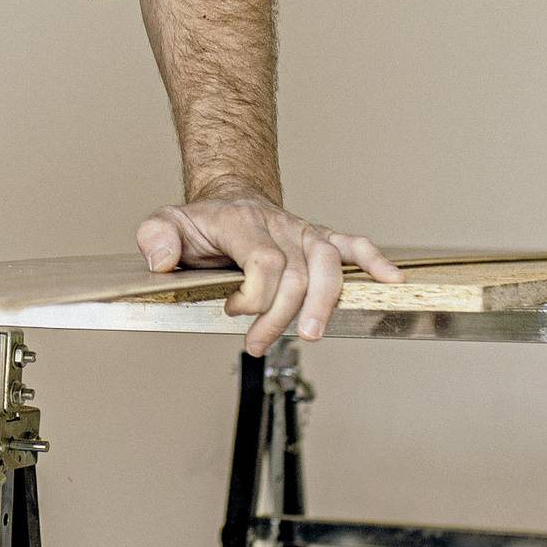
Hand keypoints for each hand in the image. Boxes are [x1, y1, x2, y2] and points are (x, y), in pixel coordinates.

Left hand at [135, 186, 402, 355]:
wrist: (228, 201)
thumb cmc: (201, 224)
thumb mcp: (165, 223)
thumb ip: (156, 236)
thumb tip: (161, 260)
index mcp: (242, 224)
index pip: (264, 261)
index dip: (254, 296)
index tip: (232, 311)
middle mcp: (279, 226)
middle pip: (298, 273)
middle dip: (280, 316)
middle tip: (258, 344)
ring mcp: (303, 232)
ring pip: (329, 264)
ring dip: (325, 302)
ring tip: (311, 334)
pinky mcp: (320, 239)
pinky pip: (352, 246)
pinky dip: (374, 261)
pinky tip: (391, 280)